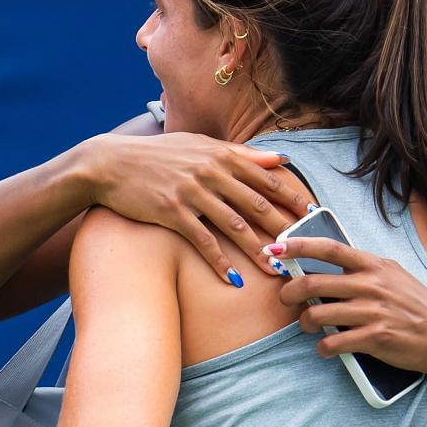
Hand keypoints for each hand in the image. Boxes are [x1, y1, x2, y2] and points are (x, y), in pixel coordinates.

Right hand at [79, 133, 304, 281]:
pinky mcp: (172, 212)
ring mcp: (192, 192)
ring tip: (277, 271)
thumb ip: (241, 154)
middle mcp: (211, 172)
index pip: (268, 179)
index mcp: (222, 155)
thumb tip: (278, 159)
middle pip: (258, 205)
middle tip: (305, 251)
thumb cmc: (158, 155)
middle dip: (285, 230)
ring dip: (258, 251)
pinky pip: (202, 241)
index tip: (315, 217)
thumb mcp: (200, 146)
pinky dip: (220, 262)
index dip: (294, 199)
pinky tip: (234, 280)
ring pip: (235, 226)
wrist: (111, 163)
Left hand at [266, 237, 426, 378]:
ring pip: (317, 315)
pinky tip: (326, 347)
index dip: (298, 246)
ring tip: (308, 325)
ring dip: (305, 322)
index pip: (329, 249)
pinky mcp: (374, 339)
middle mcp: (371, 285)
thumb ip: (366, 270)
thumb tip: (331, 267)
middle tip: (284, 298)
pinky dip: (323, 347)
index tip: (275, 248)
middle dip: (289, 292)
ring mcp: (372, 312)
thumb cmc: (418, 306)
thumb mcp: (395, 276)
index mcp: (374, 266)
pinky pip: (332, 343)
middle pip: (312, 283)